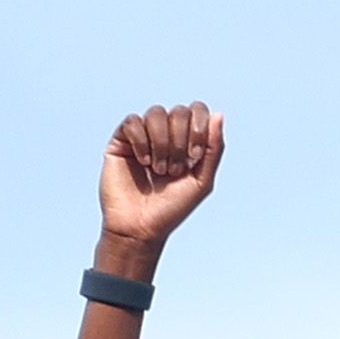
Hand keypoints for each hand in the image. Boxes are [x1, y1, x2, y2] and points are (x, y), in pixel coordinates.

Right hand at [99, 103, 223, 260]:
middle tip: (174, 170)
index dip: (199, 127)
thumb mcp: (201, 181)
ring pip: (156, 113)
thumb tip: (218, 114)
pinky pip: (133, 121)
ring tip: (159, 170)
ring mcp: (142, 136)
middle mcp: (165, 134)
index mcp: (186, 141)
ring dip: (162, 143)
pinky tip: (143, 162)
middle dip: (180, 140)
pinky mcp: (121, 141)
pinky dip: (142, 141)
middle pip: (178, 111)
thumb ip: (213, 149)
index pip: (196, 111)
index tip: (194, 156)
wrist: (141, 228)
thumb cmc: (172, 209)